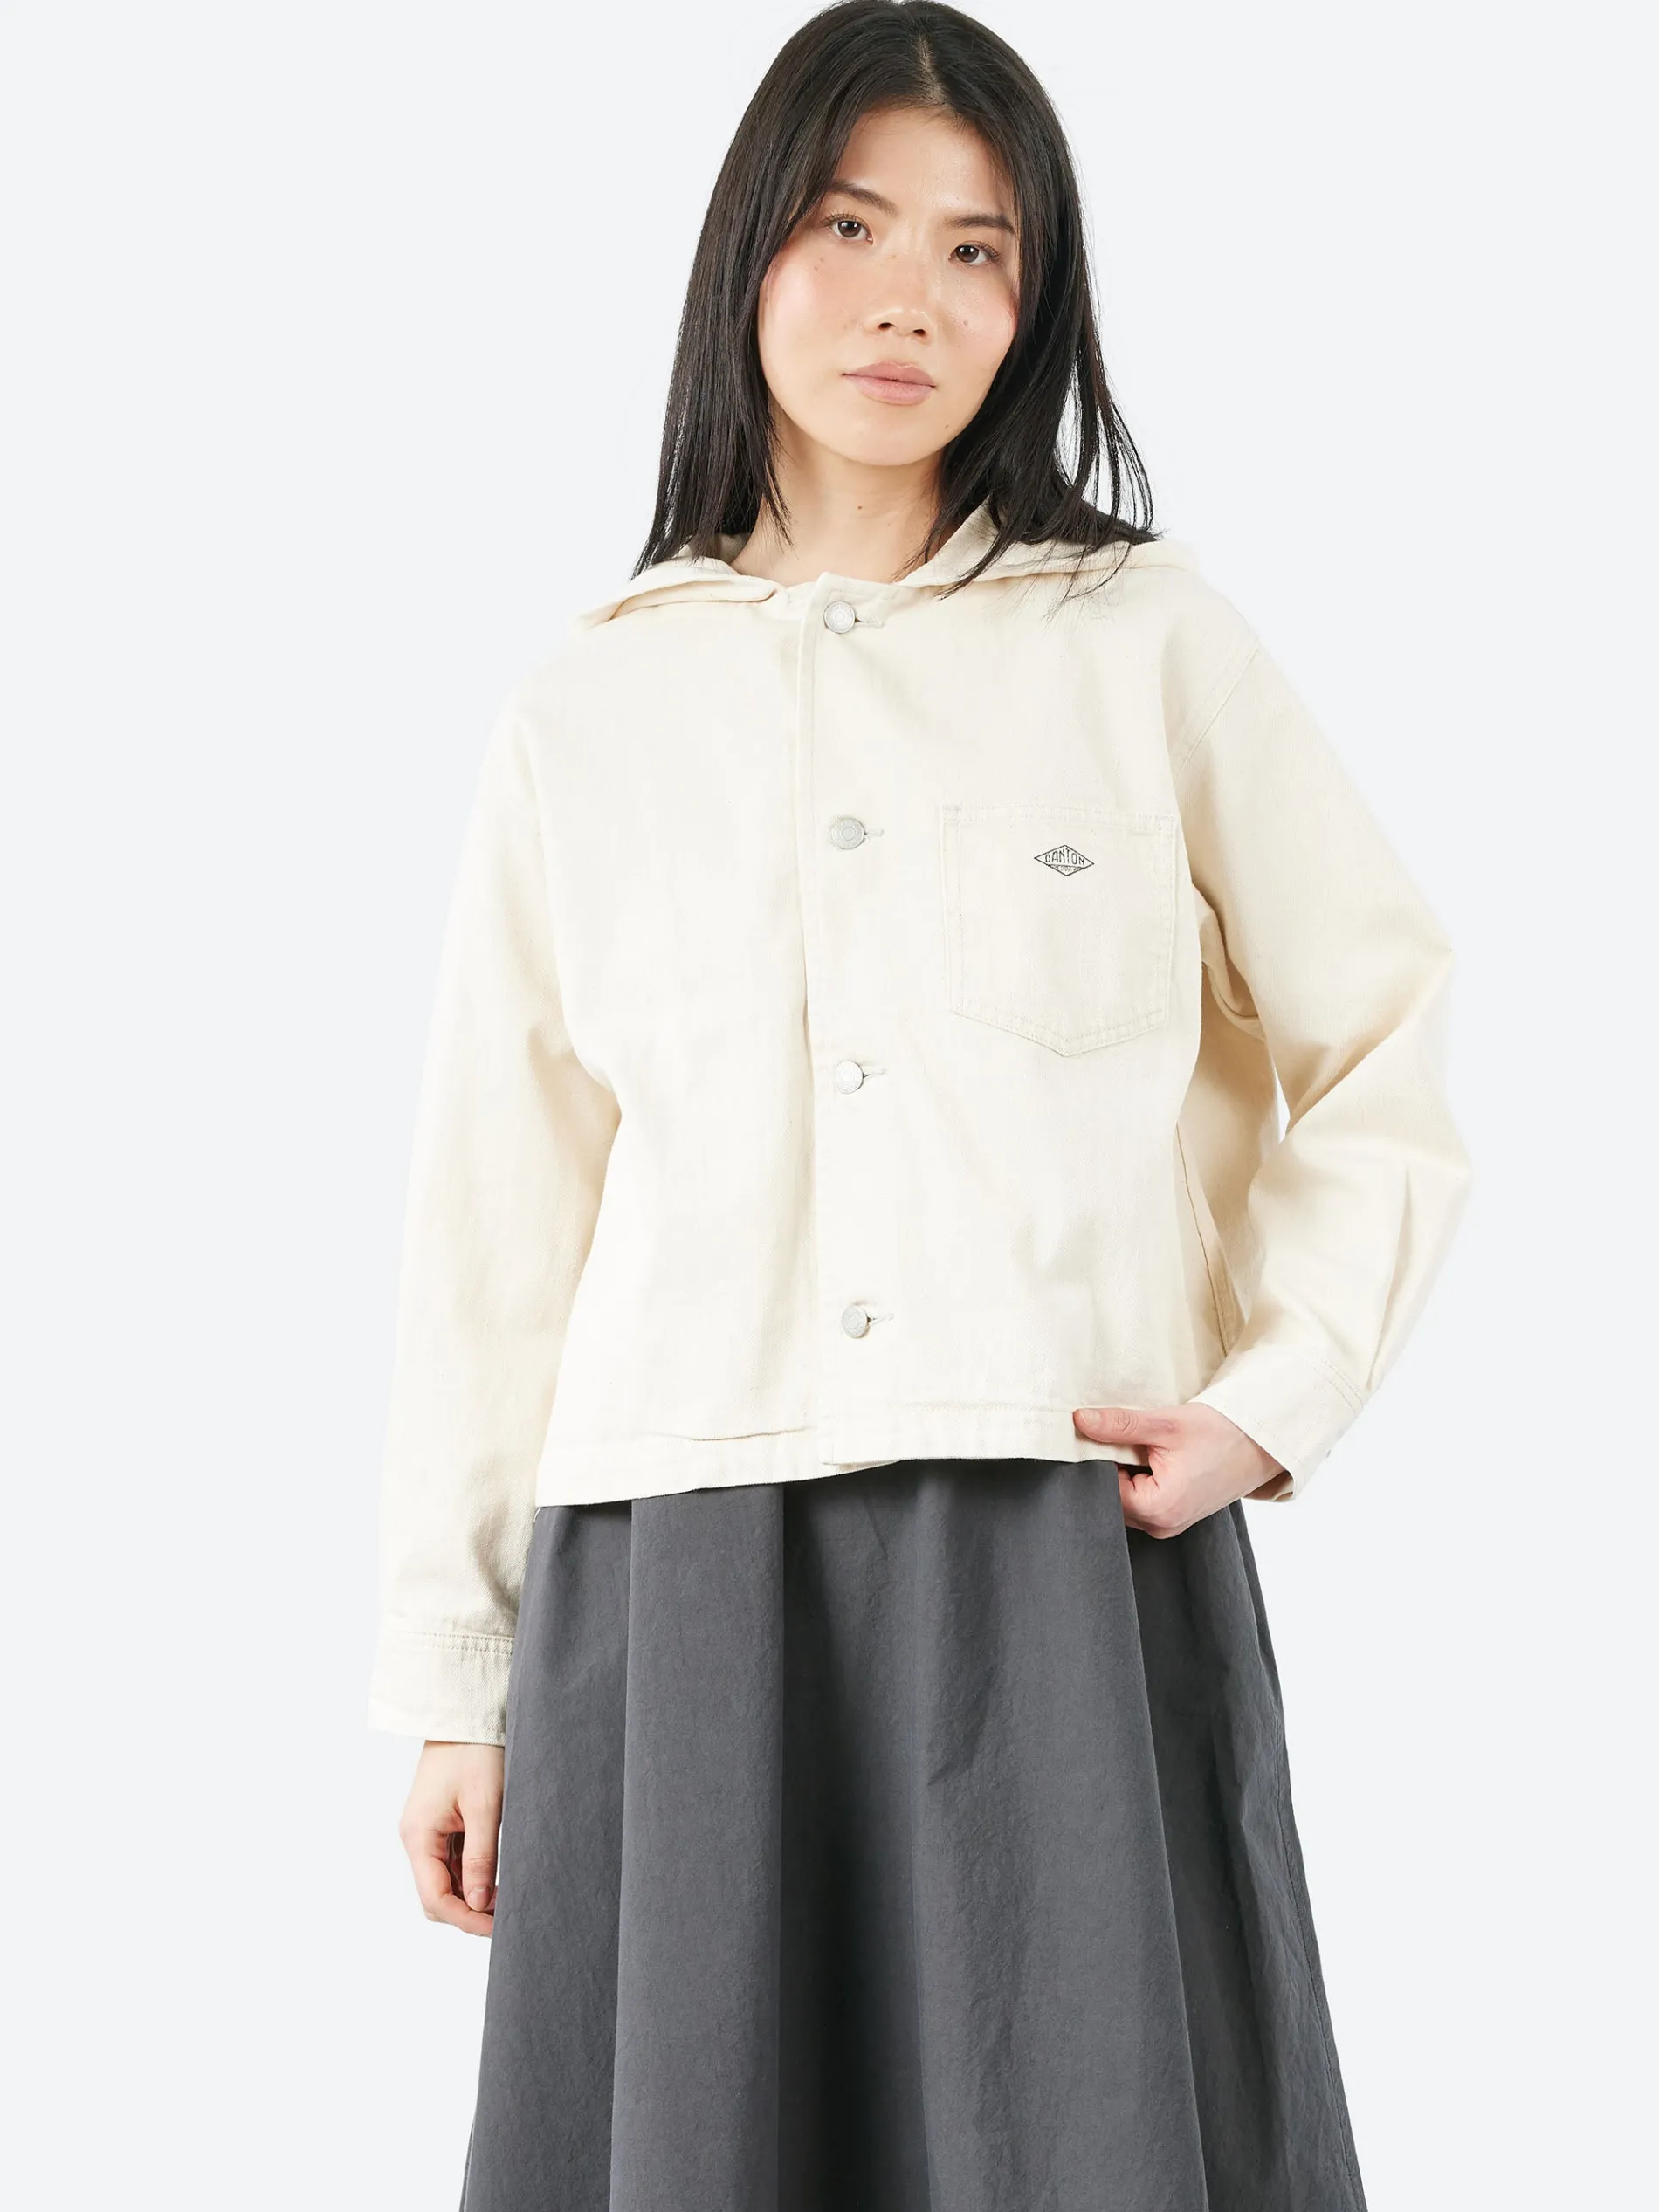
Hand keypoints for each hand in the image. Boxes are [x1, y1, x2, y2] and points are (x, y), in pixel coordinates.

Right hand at [398, 1740, 504, 1935]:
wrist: (468, 1711)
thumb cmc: (477, 1752)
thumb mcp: (486, 1806)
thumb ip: (480, 1858)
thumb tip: (478, 1905)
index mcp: (419, 1836)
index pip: (435, 1898)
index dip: (466, 1919)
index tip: (500, 1927)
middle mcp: (417, 1837)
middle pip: (435, 1896)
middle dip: (466, 1912)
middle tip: (505, 1915)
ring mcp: (427, 1831)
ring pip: (444, 1881)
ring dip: (470, 1894)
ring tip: (506, 1897)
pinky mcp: (440, 1823)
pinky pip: (451, 1862)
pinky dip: (471, 1875)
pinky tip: (495, 1876)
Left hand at [1072, 1400, 1289, 1537]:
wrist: (1261, 1444)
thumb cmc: (1221, 1435)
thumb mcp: (1166, 1425)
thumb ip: (1120, 1425)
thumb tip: (1080, 1420)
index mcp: (1157, 1509)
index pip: (1101, 1488)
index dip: (1095, 1459)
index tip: (1097, 1435)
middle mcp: (1161, 1525)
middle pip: (1111, 1495)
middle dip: (1109, 1465)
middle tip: (1122, 1436)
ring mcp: (1168, 1524)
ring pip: (1125, 1496)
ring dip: (1125, 1470)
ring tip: (1144, 1446)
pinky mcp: (1174, 1515)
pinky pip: (1141, 1498)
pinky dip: (1140, 1476)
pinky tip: (1153, 1456)